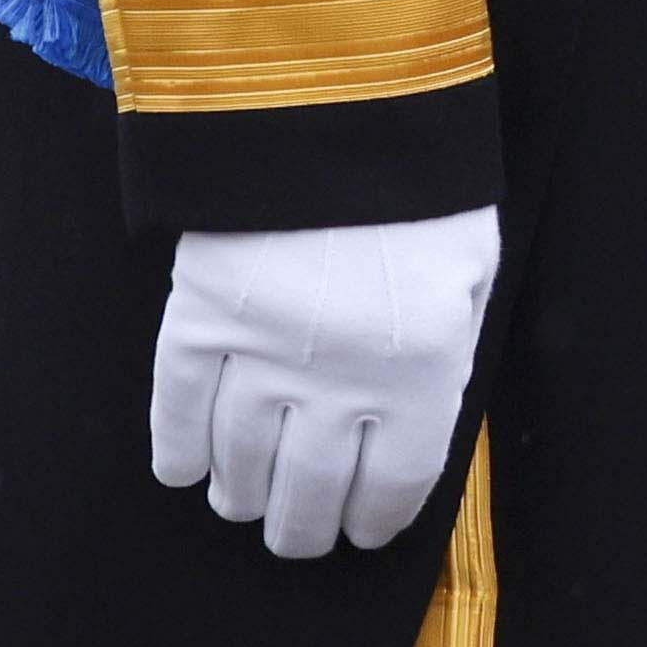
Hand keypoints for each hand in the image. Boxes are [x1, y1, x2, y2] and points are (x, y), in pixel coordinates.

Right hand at [148, 209, 501, 561]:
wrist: (341, 108)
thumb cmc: (423, 191)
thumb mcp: (468, 273)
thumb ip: (443, 352)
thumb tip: (410, 423)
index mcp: (419, 372)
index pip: (392, 487)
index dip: (372, 521)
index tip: (360, 533)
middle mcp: (339, 381)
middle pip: (308, 493)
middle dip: (301, 530)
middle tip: (296, 538)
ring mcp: (262, 354)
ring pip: (240, 464)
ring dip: (241, 497)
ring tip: (245, 504)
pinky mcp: (201, 319)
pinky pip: (178, 409)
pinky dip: (178, 450)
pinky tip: (185, 470)